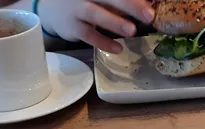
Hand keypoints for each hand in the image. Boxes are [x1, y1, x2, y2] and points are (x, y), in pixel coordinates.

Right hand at [37, 0, 153, 52]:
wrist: (51, 10)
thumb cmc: (86, 2)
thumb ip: (121, 2)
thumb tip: (149, 6)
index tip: (153, 3)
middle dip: (130, 5)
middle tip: (150, 15)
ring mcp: (76, 8)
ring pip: (95, 13)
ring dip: (114, 22)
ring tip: (132, 31)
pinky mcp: (71, 26)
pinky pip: (88, 34)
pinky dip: (103, 42)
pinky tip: (118, 48)